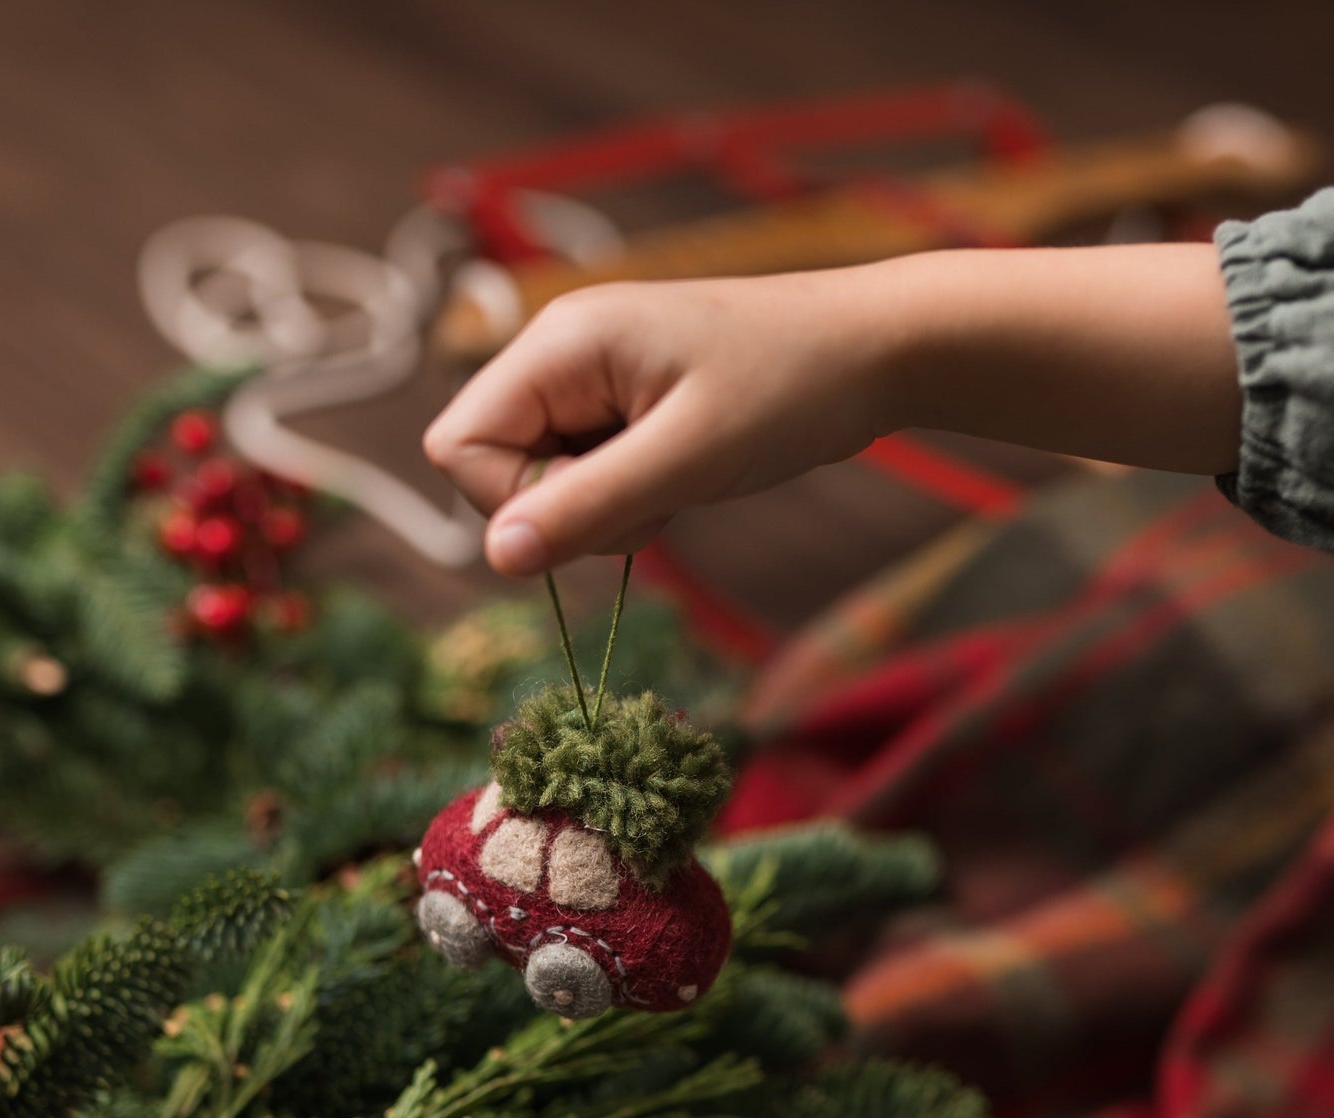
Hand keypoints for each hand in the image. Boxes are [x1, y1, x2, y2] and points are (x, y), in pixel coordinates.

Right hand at [423, 271, 889, 574]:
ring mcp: (590, 379)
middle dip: (565, 507)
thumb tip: (497, 559)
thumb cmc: (790, 388)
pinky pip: (586, 473)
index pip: (459, 445)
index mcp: (558, 343)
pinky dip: (627, 495)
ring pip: (543, 478)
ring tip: (680, 476)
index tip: (605, 500)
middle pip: (495, 465)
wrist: (875, 350)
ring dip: (603, 507)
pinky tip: (683, 472)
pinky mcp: (622, 406)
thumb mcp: (688, 456)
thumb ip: (587, 506)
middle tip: (655, 492)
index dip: (516, 499)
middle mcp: (559, 352)